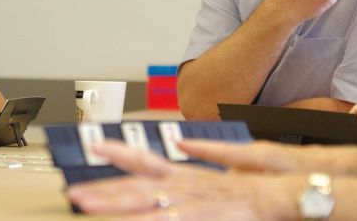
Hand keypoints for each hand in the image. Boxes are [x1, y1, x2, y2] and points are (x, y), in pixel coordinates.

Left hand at [66, 140, 299, 219]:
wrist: (283, 190)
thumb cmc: (255, 184)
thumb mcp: (226, 165)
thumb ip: (204, 153)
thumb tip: (182, 142)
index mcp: (189, 173)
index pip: (148, 159)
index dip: (120, 152)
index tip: (96, 146)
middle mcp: (186, 184)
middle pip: (137, 183)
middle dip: (103, 187)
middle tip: (73, 191)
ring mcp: (193, 200)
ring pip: (144, 203)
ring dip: (113, 204)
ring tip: (85, 205)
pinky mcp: (204, 215)